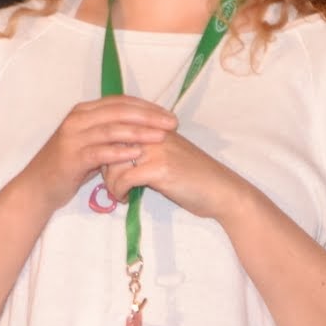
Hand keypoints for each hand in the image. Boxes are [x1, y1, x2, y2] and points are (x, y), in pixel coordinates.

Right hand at [20, 95, 178, 211]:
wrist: (39, 186)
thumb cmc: (68, 164)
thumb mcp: (89, 142)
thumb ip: (110, 131)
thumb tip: (142, 127)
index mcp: (83, 112)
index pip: (120, 102)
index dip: (146, 106)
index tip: (168, 114)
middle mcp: (77, 120)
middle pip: (118, 112)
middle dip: (148, 116)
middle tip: (171, 123)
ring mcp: (73, 138)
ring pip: (111, 129)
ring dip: (139, 132)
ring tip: (160, 137)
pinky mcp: (72, 157)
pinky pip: (100, 152)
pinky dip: (120, 152)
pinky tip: (138, 153)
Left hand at [101, 127, 248, 221]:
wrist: (223, 192)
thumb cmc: (193, 177)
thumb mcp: (166, 155)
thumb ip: (142, 149)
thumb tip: (110, 155)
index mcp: (155, 127)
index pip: (116, 128)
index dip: (103, 148)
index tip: (102, 165)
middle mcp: (155, 134)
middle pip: (110, 144)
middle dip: (103, 166)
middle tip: (109, 182)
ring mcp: (158, 150)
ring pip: (113, 162)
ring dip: (110, 182)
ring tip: (117, 192)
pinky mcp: (160, 169)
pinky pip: (124, 178)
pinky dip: (119, 191)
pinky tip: (124, 198)